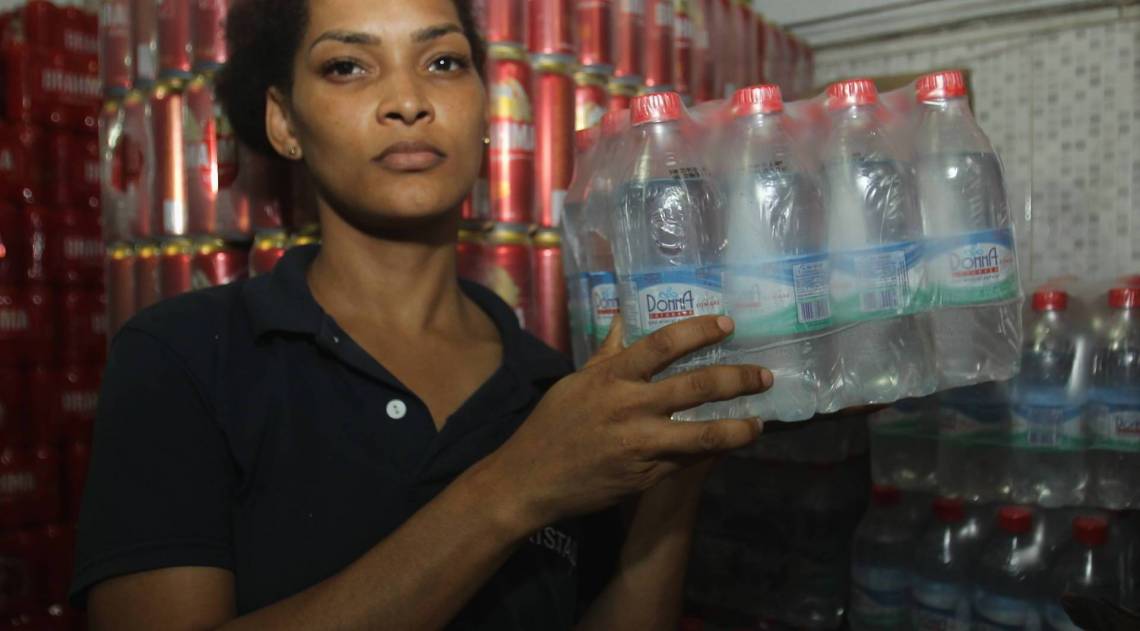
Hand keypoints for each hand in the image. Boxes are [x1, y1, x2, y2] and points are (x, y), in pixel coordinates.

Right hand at [481, 315, 771, 533]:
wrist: (531, 480)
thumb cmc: (553, 425)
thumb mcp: (577, 381)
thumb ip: (607, 351)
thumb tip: (622, 315)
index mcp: (613, 377)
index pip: (664, 344)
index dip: (700, 331)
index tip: (728, 324)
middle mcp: (632, 407)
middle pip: (697, 387)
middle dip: (738, 379)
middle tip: (763, 376)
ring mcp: (643, 445)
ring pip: (704, 434)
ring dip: (739, 427)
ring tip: (759, 423)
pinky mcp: (648, 475)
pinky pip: (689, 460)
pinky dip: (712, 452)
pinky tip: (729, 446)